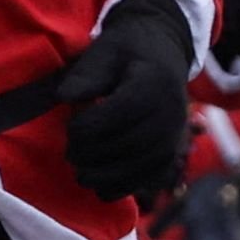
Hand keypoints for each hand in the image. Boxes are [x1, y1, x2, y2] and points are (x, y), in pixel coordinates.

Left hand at [56, 0, 200, 198]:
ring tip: (80, 171)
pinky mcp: (171, 157)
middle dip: (90, 153)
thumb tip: (65, 98)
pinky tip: (99, 184)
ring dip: (102, 176)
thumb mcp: (104, 51)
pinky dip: (121, 188)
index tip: (71, 123)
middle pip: (125, 146)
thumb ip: (85, 75)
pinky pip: (146, 183)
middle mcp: (170, 116)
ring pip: (136, 170)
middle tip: (70, 151)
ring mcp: (174, 139)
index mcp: (153, 86)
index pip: (114, 117)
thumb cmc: (127, 53)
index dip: (85, 127)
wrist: (163, 56)